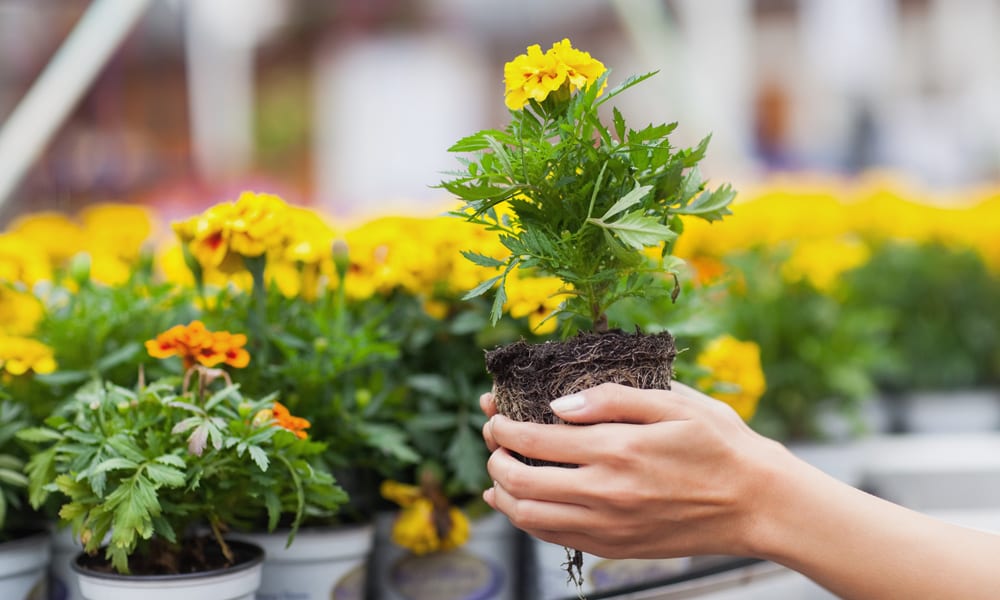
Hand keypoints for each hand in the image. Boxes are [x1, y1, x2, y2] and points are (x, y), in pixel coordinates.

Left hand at [480, 382, 788, 558]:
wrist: (758, 503)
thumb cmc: (720, 445)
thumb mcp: (674, 403)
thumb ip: (612, 398)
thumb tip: (557, 404)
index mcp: (618, 449)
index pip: (535, 439)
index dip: (504, 426)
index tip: (495, 414)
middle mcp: (606, 492)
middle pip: (521, 480)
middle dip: (494, 457)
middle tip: (493, 439)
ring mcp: (609, 526)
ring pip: (530, 516)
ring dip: (502, 494)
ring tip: (496, 475)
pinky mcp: (616, 548)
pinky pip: (554, 538)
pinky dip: (527, 521)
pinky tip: (521, 505)